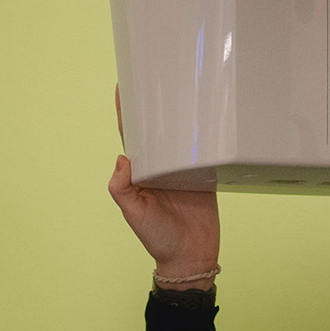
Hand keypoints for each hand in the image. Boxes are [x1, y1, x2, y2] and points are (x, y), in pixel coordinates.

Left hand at [109, 90, 219, 278]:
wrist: (190, 256)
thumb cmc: (158, 237)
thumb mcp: (134, 214)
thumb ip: (122, 189)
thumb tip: (122, 158)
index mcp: (141, 171)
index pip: (130, 136)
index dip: (126, 112)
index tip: (123, 86)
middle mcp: (160, 165)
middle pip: (156, 128)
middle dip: (154, 105)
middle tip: (156, 74)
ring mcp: (183, 167)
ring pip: (180, 134)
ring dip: (180, 114)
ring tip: (182, 86)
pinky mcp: (205, 173)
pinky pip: (203, 148)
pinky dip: (205, 133)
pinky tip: (207, 114)